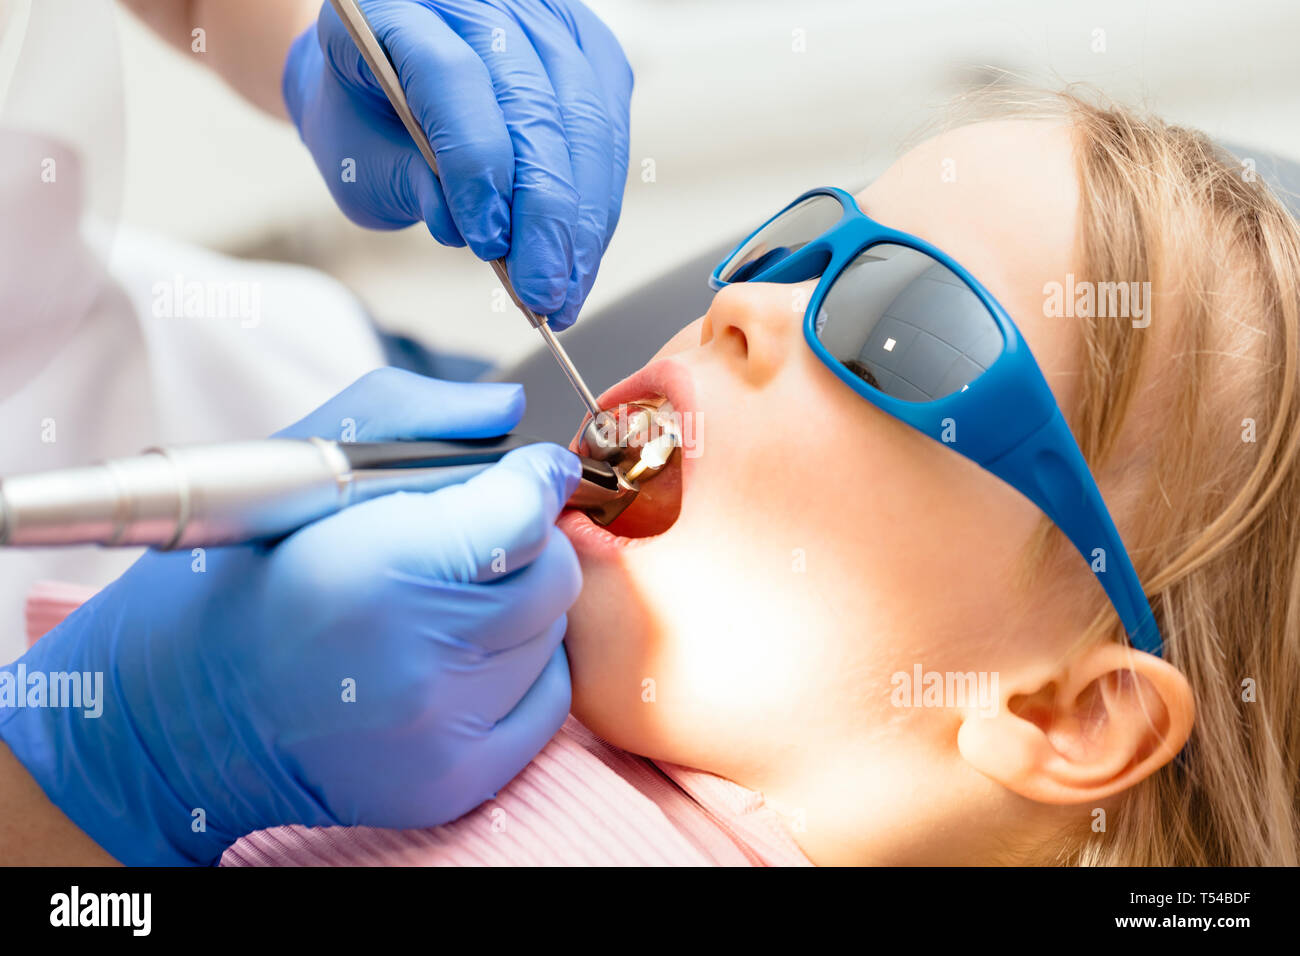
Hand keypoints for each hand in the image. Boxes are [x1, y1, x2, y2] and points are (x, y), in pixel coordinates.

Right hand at [0, 369, 582, 863]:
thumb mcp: (301, 469)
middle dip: (523, 544)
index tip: (525, 473)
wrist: (174, 720)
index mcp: (372, 568)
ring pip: (551, 636)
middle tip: (467, 542)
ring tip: (438, 606)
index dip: (531, 481)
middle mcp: (414, 659)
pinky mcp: (453, 783)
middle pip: (551, 575)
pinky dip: (518, 672)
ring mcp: (439, 731)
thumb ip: (415, 419)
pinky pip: (547, 702)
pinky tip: (451, 658)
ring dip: (516, 609)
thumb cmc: (232, 584)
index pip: (523, 514)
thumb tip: (509, 410)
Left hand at [283, 0, 633, 328]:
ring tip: (566, 290)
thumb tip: (467, 232)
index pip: (453, 78)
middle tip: (543, 291)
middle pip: (537, 104)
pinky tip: (580, 257)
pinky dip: (599, 204)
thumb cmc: (366, 118)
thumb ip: (408, 185)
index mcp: (401, 10)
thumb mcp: (359, 161)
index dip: (476, 163)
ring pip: (587, 123)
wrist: (383, 82)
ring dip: (582, 221)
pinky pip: (610, 133)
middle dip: (546, 213)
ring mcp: (547, 21)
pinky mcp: (589, 53)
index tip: (487, 242)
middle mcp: (484, 2)